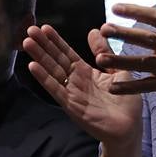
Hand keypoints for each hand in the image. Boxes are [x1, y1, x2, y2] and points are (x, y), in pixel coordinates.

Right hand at [24, 24, 140, 145]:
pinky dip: (44, 78)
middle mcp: (75, 81)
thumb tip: (94, 30)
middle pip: (56, 59)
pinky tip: (33, 66)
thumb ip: (105, 52)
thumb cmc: (125, 103)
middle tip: (29, 30)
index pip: (67, 53)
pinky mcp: (71, 105)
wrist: (128, 129)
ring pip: (52, 71)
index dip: (56, 41)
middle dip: (43, 45)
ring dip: (39, 57)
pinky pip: (55, 89)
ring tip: (27, 43)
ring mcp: (71, 93)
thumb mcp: (117, 70)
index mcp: (86, 72)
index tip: (44, 27)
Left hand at [96, 0, 155, 99]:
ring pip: (144, 64)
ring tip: (100, 58)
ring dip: (121, 62)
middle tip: (104, 29)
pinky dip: (130, 88)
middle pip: (148, 40)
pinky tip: (111, 87)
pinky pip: (146, 87)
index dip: (137, 11)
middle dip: (126, 34)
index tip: (115, 7)